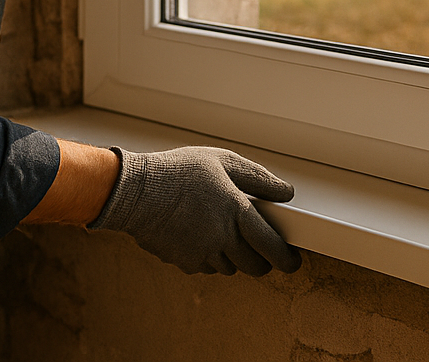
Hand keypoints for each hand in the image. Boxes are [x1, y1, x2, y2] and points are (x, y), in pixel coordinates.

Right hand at [88, 146, 300, 275]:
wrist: (136, 192)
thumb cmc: (178, 172)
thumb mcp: (223, 161)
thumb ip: (259, 178)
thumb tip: (286, 192)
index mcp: (236, 211)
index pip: (271, 245)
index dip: (286, 258)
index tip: (292, 260)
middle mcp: (222, 238)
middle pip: (255, 265)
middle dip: (264, 261)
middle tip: (264, 250)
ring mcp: (202, 253)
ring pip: (231, 268)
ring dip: (236, 258)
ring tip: (227, 235)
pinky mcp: (185, 262)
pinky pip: (207, 267)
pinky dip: (211, 258)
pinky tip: (202, 237)